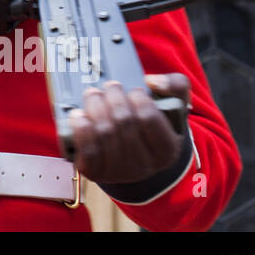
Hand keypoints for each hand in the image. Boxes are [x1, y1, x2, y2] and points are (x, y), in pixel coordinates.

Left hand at [67, 73, 190, 184]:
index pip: (149, 118)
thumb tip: (153, 81)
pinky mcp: (96, 173)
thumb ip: (175, 86)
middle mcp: (144, 167)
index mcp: (167, 151)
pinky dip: (81, 129)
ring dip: (95, 107)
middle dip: (113, 98)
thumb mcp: (172, 105)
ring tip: (93, 94)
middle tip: (109, 85)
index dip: (138, 98)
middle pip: (123, 122)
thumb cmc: (150, 125)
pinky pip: (87, 150)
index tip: (133, 90)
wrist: (131, 154)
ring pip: (104, 133)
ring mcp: (119, 172)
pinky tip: (79, 115)